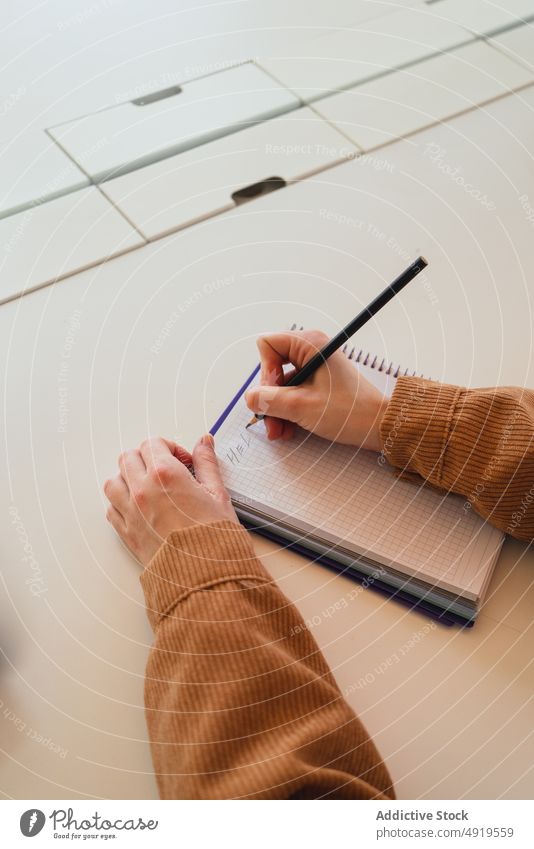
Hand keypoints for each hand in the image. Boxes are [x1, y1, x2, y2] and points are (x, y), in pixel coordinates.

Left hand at [103, 435, 237, 565]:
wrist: (205, 577)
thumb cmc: (215, 538)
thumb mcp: (218, 494)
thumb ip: (207, 463)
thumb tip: (204, 442)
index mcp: (165, 475)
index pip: (152, 444)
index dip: (169, 448)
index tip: (183, 461)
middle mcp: (142, 490)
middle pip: (129, 458)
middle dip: (147, 458)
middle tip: (166, 470)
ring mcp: (130, 512)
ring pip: (114, 481)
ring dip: (128, 478)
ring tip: (148, 486)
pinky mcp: (126, 533)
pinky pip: (111, 508)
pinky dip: (120, 503)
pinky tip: (139, 507)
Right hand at [245, 330, 387, 450]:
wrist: (379, 426)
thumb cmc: (348, 411)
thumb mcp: (301, 407)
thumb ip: (269, 400)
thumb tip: (250, 399)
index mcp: (310, 344)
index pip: (268, 345)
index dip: (265, 371)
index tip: (274, 394)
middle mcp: (311, 351)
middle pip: (272, 367)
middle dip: (269, 398)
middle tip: (272, 422)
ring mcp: (315, 368)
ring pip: (281, 385)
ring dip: (277, 409)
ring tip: (280, 432)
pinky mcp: (319, 383)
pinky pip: (293, 393)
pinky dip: (288, 411)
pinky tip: (289, 430)